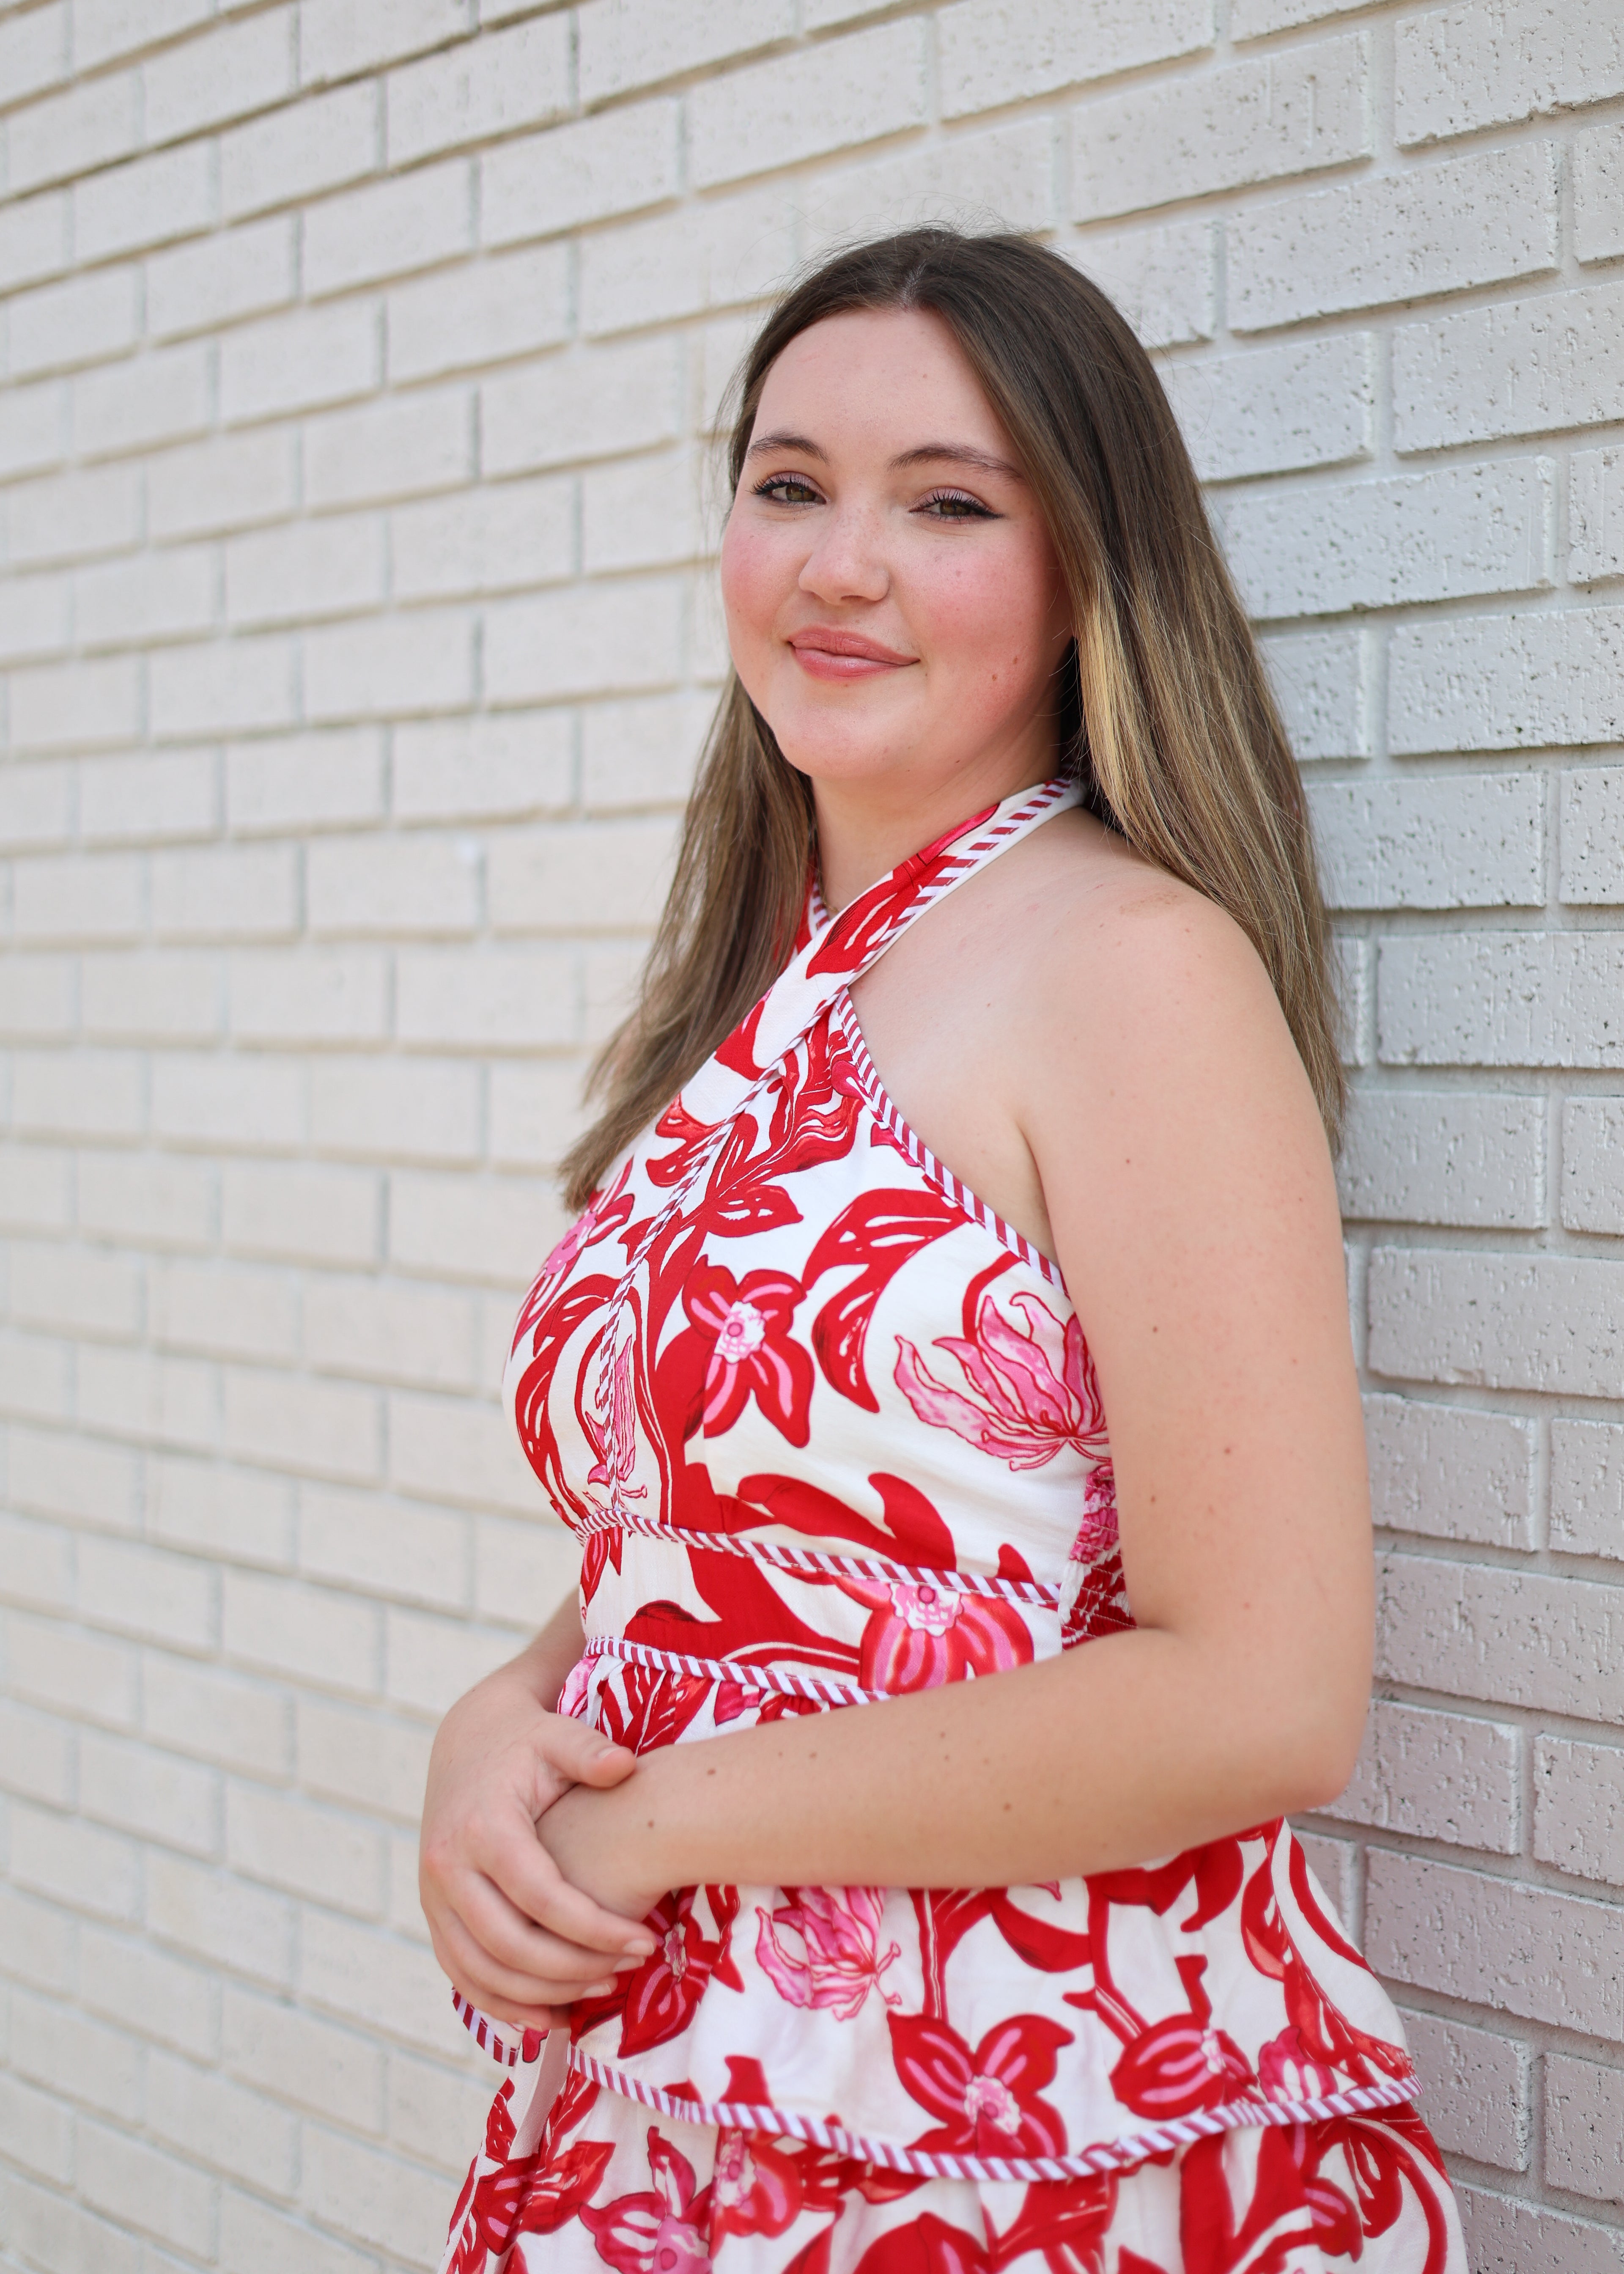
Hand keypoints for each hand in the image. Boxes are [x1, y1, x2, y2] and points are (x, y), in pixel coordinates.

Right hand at [419, 1658, 657, 2030]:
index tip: (644, 1944)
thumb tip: (624, 1765)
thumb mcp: (558, 1735)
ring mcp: (433, 1896)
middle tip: (628, 1971)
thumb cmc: (527, 1742)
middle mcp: (447, 1866)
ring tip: (601, 1992)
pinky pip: (461, 1975)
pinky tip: (550, 2018)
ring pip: (481, 1971)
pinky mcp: (434, 1913)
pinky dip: (501, 2005)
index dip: (594, 1928)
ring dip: (540, 1995)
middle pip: (509, 1945)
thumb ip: (590, 1750)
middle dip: (573, 1968)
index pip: (541, 1898)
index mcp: (483, 1827)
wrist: (469, 1740)